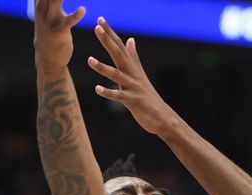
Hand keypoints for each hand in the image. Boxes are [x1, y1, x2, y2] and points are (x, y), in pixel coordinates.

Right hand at [33, 0, 85, 75]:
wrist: (47, 61)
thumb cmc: (50, 36)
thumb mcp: (46, 15)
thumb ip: (49, 3)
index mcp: (40, 6)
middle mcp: (42, 12)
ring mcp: (49, 22)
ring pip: (54, 3)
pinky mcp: (58, 33)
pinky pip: (67, 23)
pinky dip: (75, 16)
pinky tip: (83, 9)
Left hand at [87, 17, 177, 135]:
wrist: (162, 117)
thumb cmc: (148, 96)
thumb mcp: (140, 74)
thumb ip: (133, 57)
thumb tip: (130, 39)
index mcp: (132, 68)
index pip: (120, 46)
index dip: (110, 33)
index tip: (100, 19)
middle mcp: (133, 74)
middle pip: (118, 55)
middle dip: (107, 41)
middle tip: (97, 28)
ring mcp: (134, 87)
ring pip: (116, 75)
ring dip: (103, 68)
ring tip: (89, 60)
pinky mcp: (133, 101)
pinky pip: (119, 96)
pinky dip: (108, 93)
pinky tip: (97, 89)